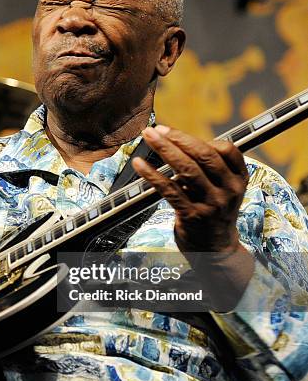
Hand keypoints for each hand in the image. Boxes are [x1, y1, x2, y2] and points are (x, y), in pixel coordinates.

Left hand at [132, 125, 253, 307]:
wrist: (215, 250)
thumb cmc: (213, 212)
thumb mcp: (223, 188)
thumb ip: (208, 167)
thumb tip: (177, 141)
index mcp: (239, 179)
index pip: (227, 149)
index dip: (201, 138)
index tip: (176, 133)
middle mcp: (229, 190)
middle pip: (204, 156)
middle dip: (178, 138)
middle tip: (156, 129)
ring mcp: (212, 204)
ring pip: (187, 169)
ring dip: (165, 150)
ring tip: (148, 137)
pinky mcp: (193, 216)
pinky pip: (169, 190)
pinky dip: (152, 174)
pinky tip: (139, 164)